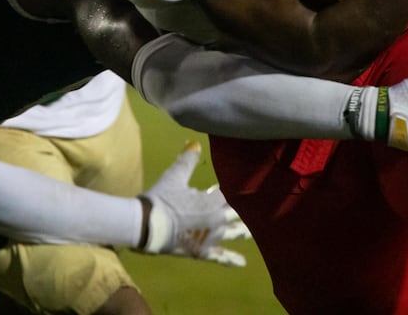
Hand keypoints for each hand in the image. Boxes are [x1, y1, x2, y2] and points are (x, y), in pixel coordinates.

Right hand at [139, 142, 250, 265]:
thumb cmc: (162, 198)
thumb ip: (188, 161)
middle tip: (259, 207)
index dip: (233, 187)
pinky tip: (242, 263)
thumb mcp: (175, 176)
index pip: (229, 192)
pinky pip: (220, 257)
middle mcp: (217, 220)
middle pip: (236, 213)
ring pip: (232, 233)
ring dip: (242, 231)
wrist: (148, 225)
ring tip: (252, 231)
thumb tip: (196, 144)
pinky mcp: (202, 252)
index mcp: (213, 201)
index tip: (243, 182)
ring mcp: (211, 237)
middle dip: (245, 210)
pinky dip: (231, 259)